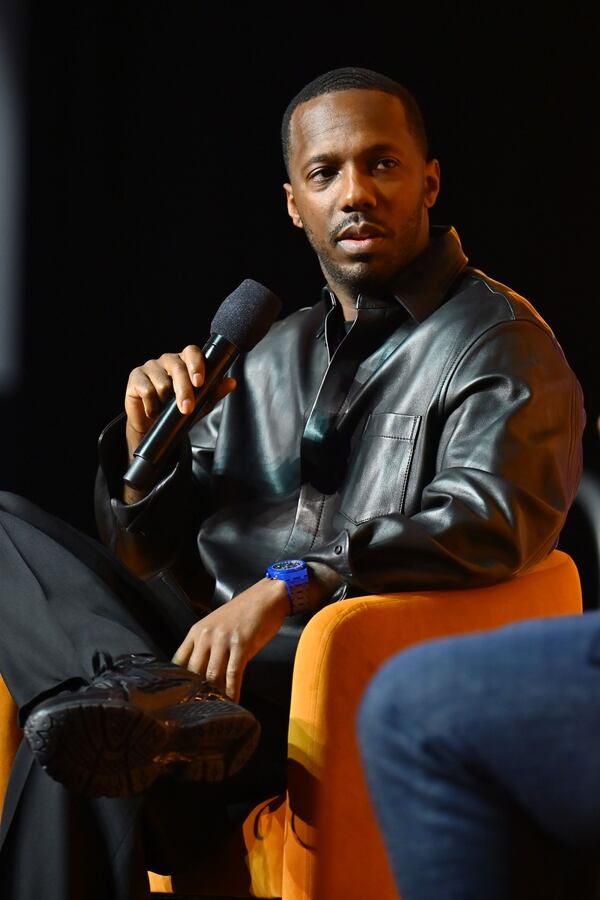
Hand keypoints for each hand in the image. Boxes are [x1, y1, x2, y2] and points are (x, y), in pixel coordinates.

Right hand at [124, 344, 235, 461]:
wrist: (152, 425)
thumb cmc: (177, 410)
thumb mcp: (200, 404)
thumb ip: (215, 392)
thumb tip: (231, 382)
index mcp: (185, 362)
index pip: (192, 352)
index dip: (196, 365)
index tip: (200, 382)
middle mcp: (168, 360)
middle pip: (178, 369)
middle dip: (184, 392)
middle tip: (187, 409)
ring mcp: (150, 366)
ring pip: (162, 382)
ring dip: (166, 401)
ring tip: (166, 410)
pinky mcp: (135, 377)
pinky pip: (146, 390)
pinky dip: (152, 406)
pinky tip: (154, 412)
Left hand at [172, 578, 289, 701]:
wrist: (267, 597)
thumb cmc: (244, 613)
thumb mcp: (217, 626)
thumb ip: (206, 646)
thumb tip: (200, 674)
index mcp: (197, 631)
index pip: (179, 661)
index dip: (179, 681)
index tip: (180, 697)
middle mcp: (206, 635)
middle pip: (194, 671)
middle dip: (195, 692)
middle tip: (198, 710)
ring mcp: (223, 640)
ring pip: (212, 675)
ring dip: (214, 695)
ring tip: (216, 710)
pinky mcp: (241, 645)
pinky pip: (233, 674)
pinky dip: (232, 691)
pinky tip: (234, 702)